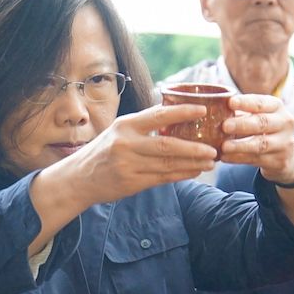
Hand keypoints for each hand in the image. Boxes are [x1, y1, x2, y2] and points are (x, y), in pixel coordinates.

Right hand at [59, 103, 217, 205]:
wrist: (79, 178)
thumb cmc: (104, 150)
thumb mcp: (118, 130)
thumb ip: (144, 125)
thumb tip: (177, 115)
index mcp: (125, 125)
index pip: (158, 115)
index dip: (182, 112)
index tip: (203, 110)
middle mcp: (126, 144)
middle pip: (167, 145)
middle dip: (194, 148)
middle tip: (214, 148)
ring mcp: (129, 165)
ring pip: (168, 164)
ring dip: (192, 163)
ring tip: (211, 161)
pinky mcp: (132, 183)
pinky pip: (163, 178)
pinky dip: (181, 175)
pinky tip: (195, 171)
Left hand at [218, 94, 293, 184]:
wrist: (286, 154)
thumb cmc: (263, 129)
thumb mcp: (258, 116)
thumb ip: (239, 112)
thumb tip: (212, 108)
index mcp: (277, 107)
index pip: (261, 103)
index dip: (246, 103)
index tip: (230, 102)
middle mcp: (284, 123)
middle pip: (262, 123)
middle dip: (242, 124)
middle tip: (225, 126)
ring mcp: (284, 143)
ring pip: (260, 144)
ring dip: (240, 145)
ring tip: (224, 146)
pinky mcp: (279, 161)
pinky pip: (256, 160)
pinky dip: (239, 159)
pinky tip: (225, 157)